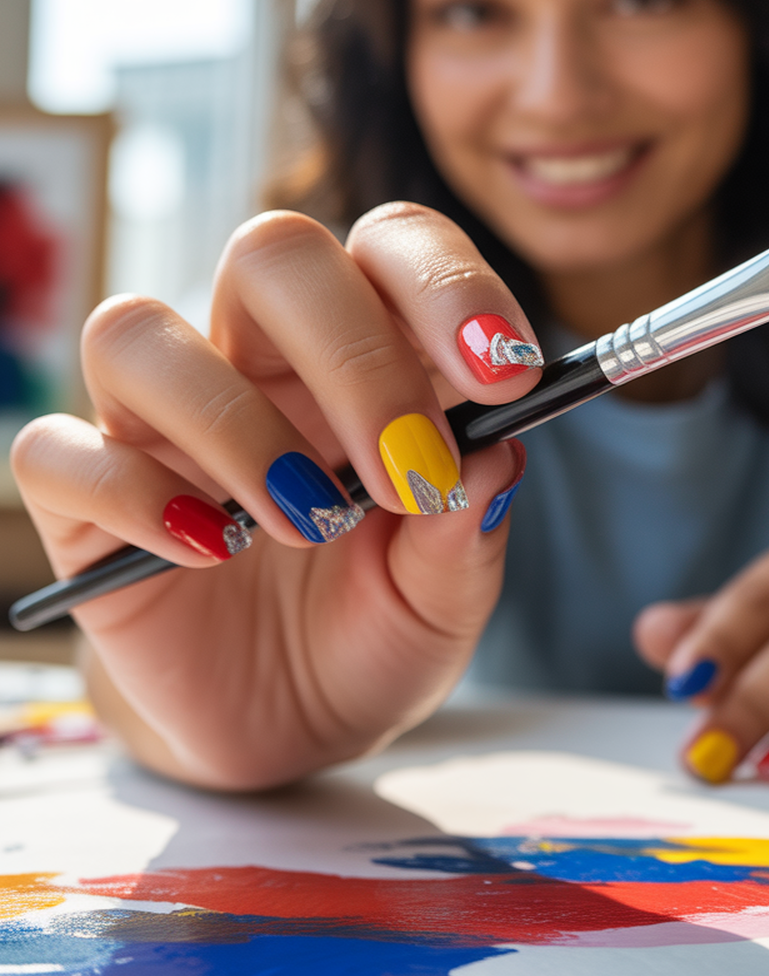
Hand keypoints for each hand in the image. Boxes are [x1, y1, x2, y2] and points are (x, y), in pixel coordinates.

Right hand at [12, 204, 539, 789]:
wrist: (286, 731)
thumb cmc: (373, 631)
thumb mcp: (444, 601)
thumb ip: (467, 534)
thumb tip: (493, 458)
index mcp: (365, 352)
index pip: (391, 245)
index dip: (446, 282)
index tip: (504, 374)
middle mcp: (256, 360)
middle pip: (271, 252)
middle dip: (353, 352)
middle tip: (406, 469)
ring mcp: (160, 422)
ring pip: (139, 332)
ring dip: (236, 424)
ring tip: (305, 521)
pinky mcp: (84, 500)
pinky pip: (57, 454)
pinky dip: (132, 495)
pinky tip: (205, 553)